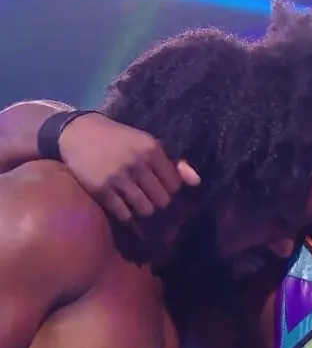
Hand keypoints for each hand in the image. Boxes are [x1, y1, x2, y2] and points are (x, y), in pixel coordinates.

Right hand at [58, 112, 200, 220]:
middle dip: (158, 201)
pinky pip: (124, 214)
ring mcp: (118, 177)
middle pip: (163, 200)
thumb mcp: (147, 143)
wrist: (78, 133)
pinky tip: (122, 205)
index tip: (160, 186)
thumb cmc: (120, 140)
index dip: (169, 189)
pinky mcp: (101, 190)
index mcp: (152, 149)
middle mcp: (137, 163)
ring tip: (136, 201)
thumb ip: (173, 164)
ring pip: (146, 210)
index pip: (175, 185)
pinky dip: (126, 214)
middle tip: (148, 196)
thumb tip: (197, 182)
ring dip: (143, 209)